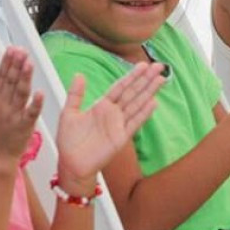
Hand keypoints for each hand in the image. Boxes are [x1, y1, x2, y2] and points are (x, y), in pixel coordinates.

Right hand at [0, 47, 43, 162]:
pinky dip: (35, 104)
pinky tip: (40, 93)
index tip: (13, 49)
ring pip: (20, 93)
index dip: (7, 61)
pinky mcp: (24, 126)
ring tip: (29, 63)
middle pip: (10, 82)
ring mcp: (13, 115)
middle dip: (16, 65)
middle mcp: (1, 105)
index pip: (0, 76)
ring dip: (24, 78)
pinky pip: (30, 113)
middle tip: (22, 50)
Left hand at [55, 63, 164, 191]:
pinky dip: (144, 113)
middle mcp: (113, 113)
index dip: (132, 76)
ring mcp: (119, 125)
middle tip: (159, 66)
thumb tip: (79, 74)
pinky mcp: (121, 138)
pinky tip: (153, 102)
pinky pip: (134, 123)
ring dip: (149, 92)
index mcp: (102, 106)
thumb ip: (75, 94)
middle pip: (133, 92)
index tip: (142, 64)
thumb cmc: (68, 142)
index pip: (120, 87)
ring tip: (161, 80)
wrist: (71, 164)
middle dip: (146, 79)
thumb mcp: (68, 113)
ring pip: (137, 104)